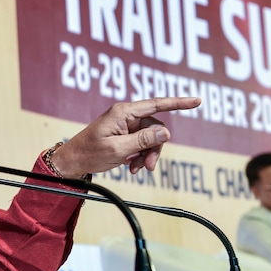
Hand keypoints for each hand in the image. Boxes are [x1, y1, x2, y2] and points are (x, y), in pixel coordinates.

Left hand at [52, 97, 200, 174]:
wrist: (73, 162)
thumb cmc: (90, 153)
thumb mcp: (119, 150)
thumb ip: (143, 141)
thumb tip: (166, 132)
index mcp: (123, 112)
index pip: (156, 104)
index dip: (178, 103)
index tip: (197, 101)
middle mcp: (126, 115)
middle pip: (155, 128)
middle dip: (154, 149)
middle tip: (149, 168)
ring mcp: (125, 124)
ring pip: (150, 138)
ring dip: (147, 155)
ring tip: (136, 169)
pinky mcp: (124, 134)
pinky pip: (142, 143)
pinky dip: (140, 156)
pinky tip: (131, 167)